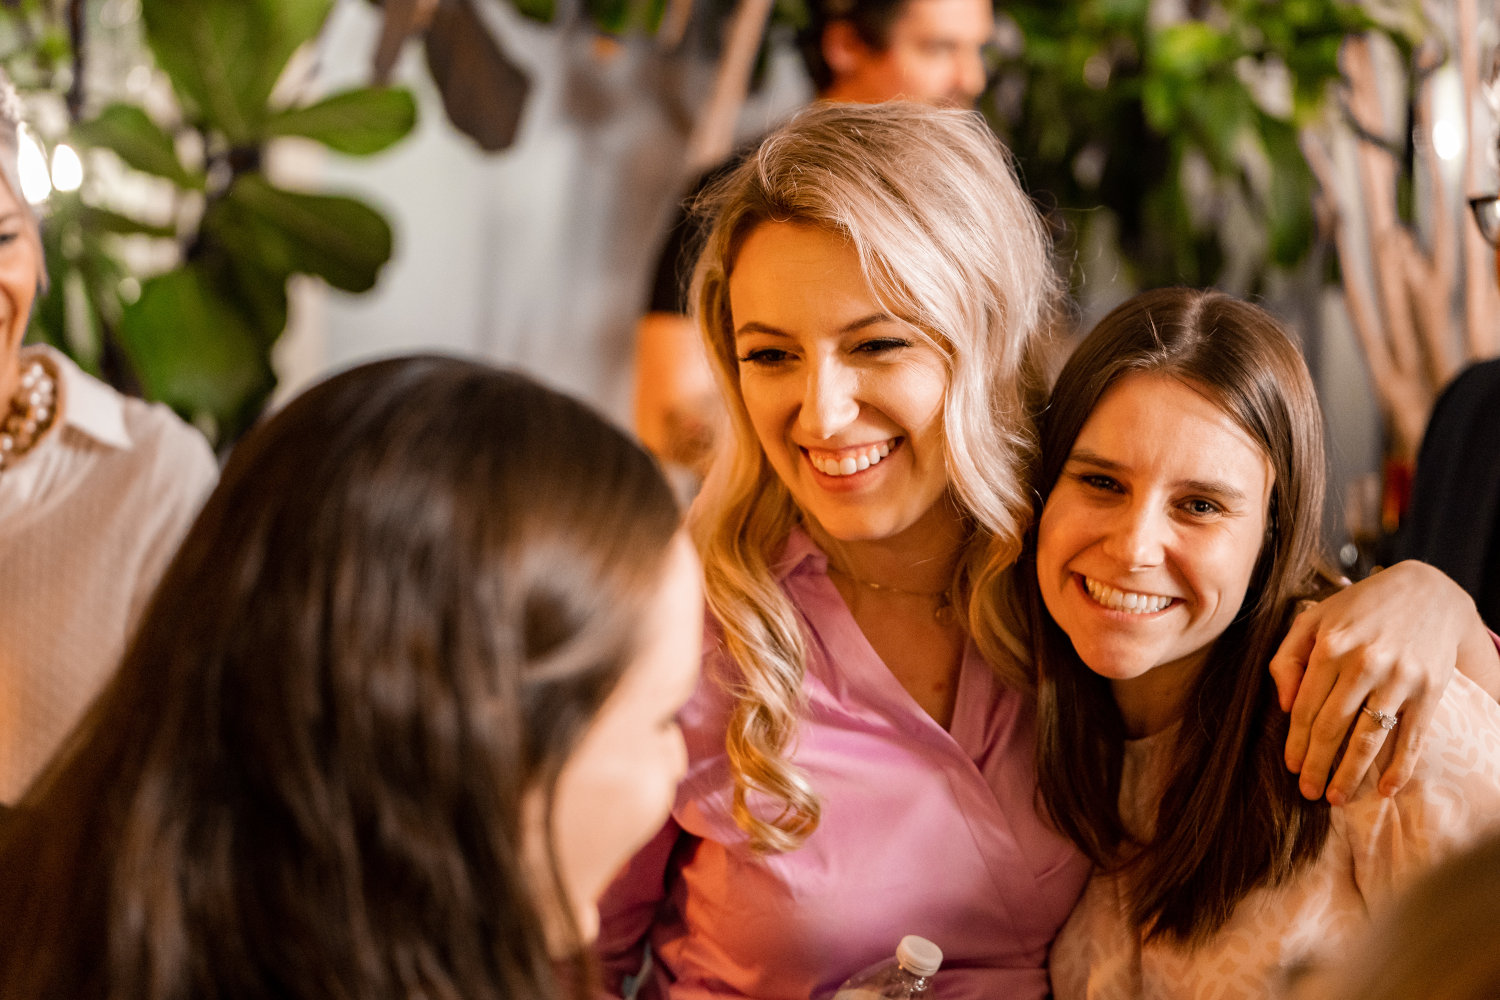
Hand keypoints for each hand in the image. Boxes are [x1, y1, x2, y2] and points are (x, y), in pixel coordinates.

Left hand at [1268, 561, 1479, 803]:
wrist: (1427, 592)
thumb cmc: (1358, 609)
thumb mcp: (1313, 619)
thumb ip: (1287, 658)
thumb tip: (1283, 705)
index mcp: (1330, 647)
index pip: (1305, 707)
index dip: (1296, 742)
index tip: (1290, 767)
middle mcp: (1364, 663)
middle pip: (1332, 728)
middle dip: (1317, 765)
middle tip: (1308, 792)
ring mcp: (1399, 678)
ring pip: (1369, 738)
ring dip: (1350, 773)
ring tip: (1336, 798)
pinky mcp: (1429, 690)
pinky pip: (1412, 737)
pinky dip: (1399, 768)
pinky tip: (1383, 790)